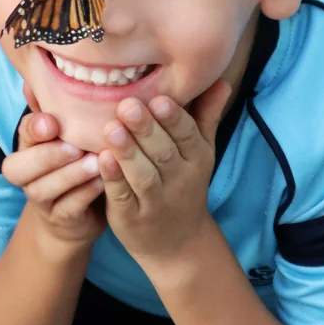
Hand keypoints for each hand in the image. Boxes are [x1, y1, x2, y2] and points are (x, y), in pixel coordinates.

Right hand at [2, 91, 104, 245]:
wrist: (76, 216)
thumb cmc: (74, 163)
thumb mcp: (66, 134)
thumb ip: (57, 107)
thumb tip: (41, 76)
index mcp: (29, 147)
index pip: (23, 134)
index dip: (34, 129)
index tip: (53, 122)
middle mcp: (27, 174)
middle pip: (19, 167)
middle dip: (47, 156)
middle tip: (75, 147)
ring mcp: (41, 199)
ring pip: (43, 189)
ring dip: (70, 175)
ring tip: (96, 163)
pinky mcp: (60, 219)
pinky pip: (67, 209)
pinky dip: (84, 195)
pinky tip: (103, 183)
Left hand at [98, 82, 229, 267]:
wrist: (179, 244)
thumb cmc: (186, 186)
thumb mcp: (202, 152)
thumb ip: (207, 116)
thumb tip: (222, 80)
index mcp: (196, 159)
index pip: (186, 135)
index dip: (172, 118)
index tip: (157, 98)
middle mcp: (179, 180)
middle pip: (163, 152)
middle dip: (146, 129)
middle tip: (127, 105)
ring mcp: (156, 201)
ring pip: (143, 175)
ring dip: (128, 152)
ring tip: (111, 128)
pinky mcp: (131, 217)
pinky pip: (122, 196)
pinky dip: (113, 178)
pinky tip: (101, 159)